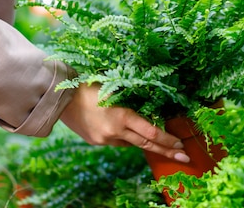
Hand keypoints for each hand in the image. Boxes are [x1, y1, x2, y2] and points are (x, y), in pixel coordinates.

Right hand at [59, 83, 189, 162]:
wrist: (60, 97)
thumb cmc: (89, 85)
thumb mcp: (115, 89)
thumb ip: (131, 103)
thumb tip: (150, 112)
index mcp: (121, 116)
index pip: (151, 132)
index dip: (168, 140)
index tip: (180, 144)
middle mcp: (114, 131)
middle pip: (146, 144)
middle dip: (166, 151)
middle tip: (184, 157)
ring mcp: (105, 139)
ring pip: (132, 144)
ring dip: (148, 145)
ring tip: (166, 148)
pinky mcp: (96, 141)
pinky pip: (118, 142)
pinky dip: (127, 138)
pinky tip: (132, 134)